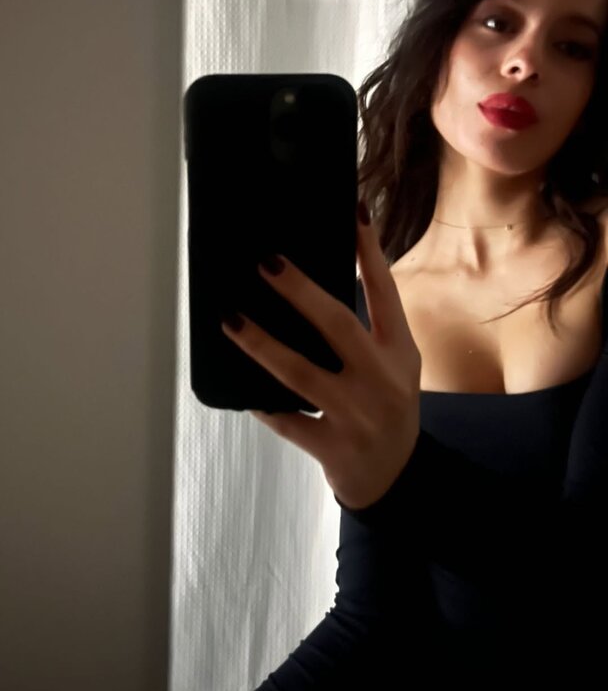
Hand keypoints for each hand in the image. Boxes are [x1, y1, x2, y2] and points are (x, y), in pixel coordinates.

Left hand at [220, 204, 421, 510]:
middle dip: (300, 292)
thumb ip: (368, 328)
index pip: (384, 292)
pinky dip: (261, 404)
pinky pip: (287, 421)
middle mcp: (382, 379)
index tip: (352, 211)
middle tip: (266, 263)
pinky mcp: (334, 448)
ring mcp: (357, 415)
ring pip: (300, 373)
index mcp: (400, 351)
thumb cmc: (388, 407)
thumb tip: (310, 281)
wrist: (398, 479)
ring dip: (261, 344)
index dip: (369, 251)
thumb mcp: (396, 365)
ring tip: (230, 319)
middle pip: (338, 325)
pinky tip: (239, 388)